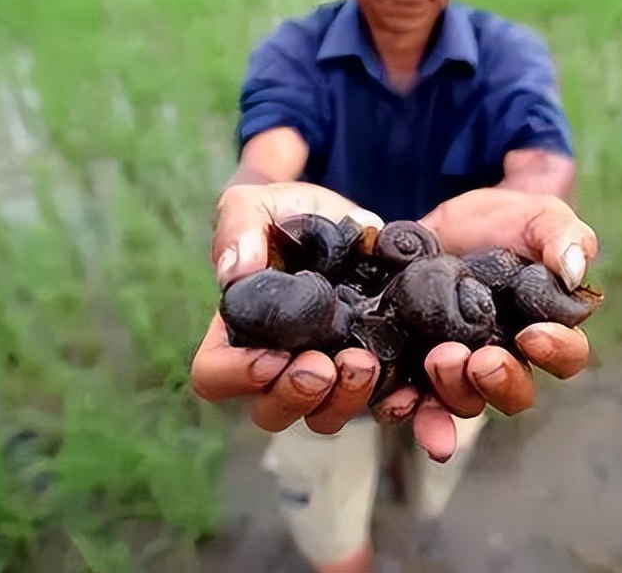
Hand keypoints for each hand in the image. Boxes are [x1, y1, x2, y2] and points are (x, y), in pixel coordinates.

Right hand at [191, 182, 385, 435]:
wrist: (345, 217)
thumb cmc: (286, 213)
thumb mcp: (256, 204)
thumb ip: (237, 229)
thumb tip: (233, 273)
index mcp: (238, 332)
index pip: (215, 376)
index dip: (238, 376)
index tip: (273, 356)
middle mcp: (276, 364)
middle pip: (270, 411)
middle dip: (297, 396)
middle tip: (326, 366)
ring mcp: (324, 372)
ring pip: (323, 416)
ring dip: (343, 401)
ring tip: (364, 362)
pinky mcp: (369, 367)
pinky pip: (378, 405)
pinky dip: (392, 402)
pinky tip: (406, 387)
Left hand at [372, 188, 599, 461]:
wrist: (446, 221)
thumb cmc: (506, 221)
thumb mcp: (538, 216)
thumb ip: (562, 235)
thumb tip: (573, 270)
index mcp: (546, 329)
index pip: (567, 355)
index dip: (556, 352)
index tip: (533, 334)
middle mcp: (506, 357)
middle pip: (514, 393)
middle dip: (499, 382)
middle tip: (481, 359)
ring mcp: (460, 365)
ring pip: (466, 401)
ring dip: (454, 391)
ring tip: (439, 358)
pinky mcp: (417, 363)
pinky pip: (414, 399)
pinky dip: (407, 407)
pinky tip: (400, 400)